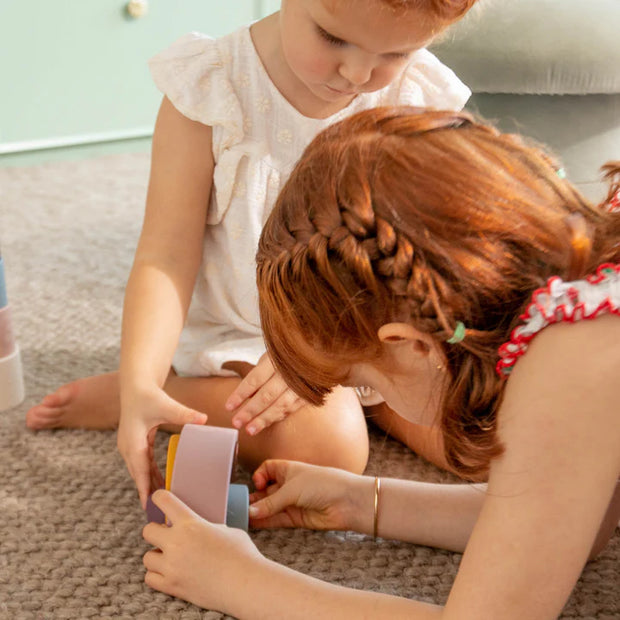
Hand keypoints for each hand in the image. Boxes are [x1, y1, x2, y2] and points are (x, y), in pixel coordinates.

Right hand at [117, 384, 206, 508]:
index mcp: (132, 442)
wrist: (136, 384)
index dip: (144, 488)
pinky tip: (161, 484)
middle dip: (148, 493)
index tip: (150, 506)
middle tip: (160, 513)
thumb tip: (204, 419)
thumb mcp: (165, 405)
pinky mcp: (137, 442)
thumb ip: (184, 413)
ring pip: (140, 471)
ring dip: (150, 485)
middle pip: (139, 475)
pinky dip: (150, 475)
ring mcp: (131, 446)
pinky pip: (143, 464)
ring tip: (162, 504)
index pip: (139, 471)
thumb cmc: (148, 394)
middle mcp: (128, 447)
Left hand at [142, 490, 264, 613]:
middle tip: (168, 536)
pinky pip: (150, 578)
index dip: (158, 498)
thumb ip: (208, 527)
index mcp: (190, 523)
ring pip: (147, 556)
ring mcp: (172, 566)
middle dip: (156, 531)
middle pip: (147, 530)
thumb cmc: (242, 554)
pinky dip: (157, 575)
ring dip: (157, 555)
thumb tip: (204, 529)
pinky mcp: (172, 586)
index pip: (162, 500)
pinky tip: (170, 572)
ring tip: (171, 557)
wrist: (246, 584)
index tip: (158, 500)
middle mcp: (176, 542)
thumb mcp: (226, 530)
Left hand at [224, 353, 306, 434]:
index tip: (228, 407)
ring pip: (280, 405)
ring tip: (250, 430)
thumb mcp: (271, 356)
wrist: (318, 351)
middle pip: (266, 395)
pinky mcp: (309, 394)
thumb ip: (258, 374)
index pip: (254, 379)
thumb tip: (245, 396)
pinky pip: (291, 408)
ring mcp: (301, 384)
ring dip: (264, 419)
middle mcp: (289, 372)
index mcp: (276, 359)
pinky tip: (266, 423)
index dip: (241, 394)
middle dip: (250, 411)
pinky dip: (277, 417)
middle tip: (236, 422)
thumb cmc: (287, 354)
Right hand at [249, 460, 372, 533]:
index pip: (267, 469)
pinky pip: (276, 519)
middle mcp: (288, 484)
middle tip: (238, 506)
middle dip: (253, 497)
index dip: (260, 475)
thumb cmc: (322, 484)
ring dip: (257, 512)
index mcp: (288, 469)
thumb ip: (270, 502)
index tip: (257, 484)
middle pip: (265, 490)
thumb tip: (250, 512)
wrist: (347, 501)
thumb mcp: (292, 489)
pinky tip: (252, 524)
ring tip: (240, 517)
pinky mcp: (296, 518)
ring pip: (269, 507)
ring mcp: (292, 501)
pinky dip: (265, 522)